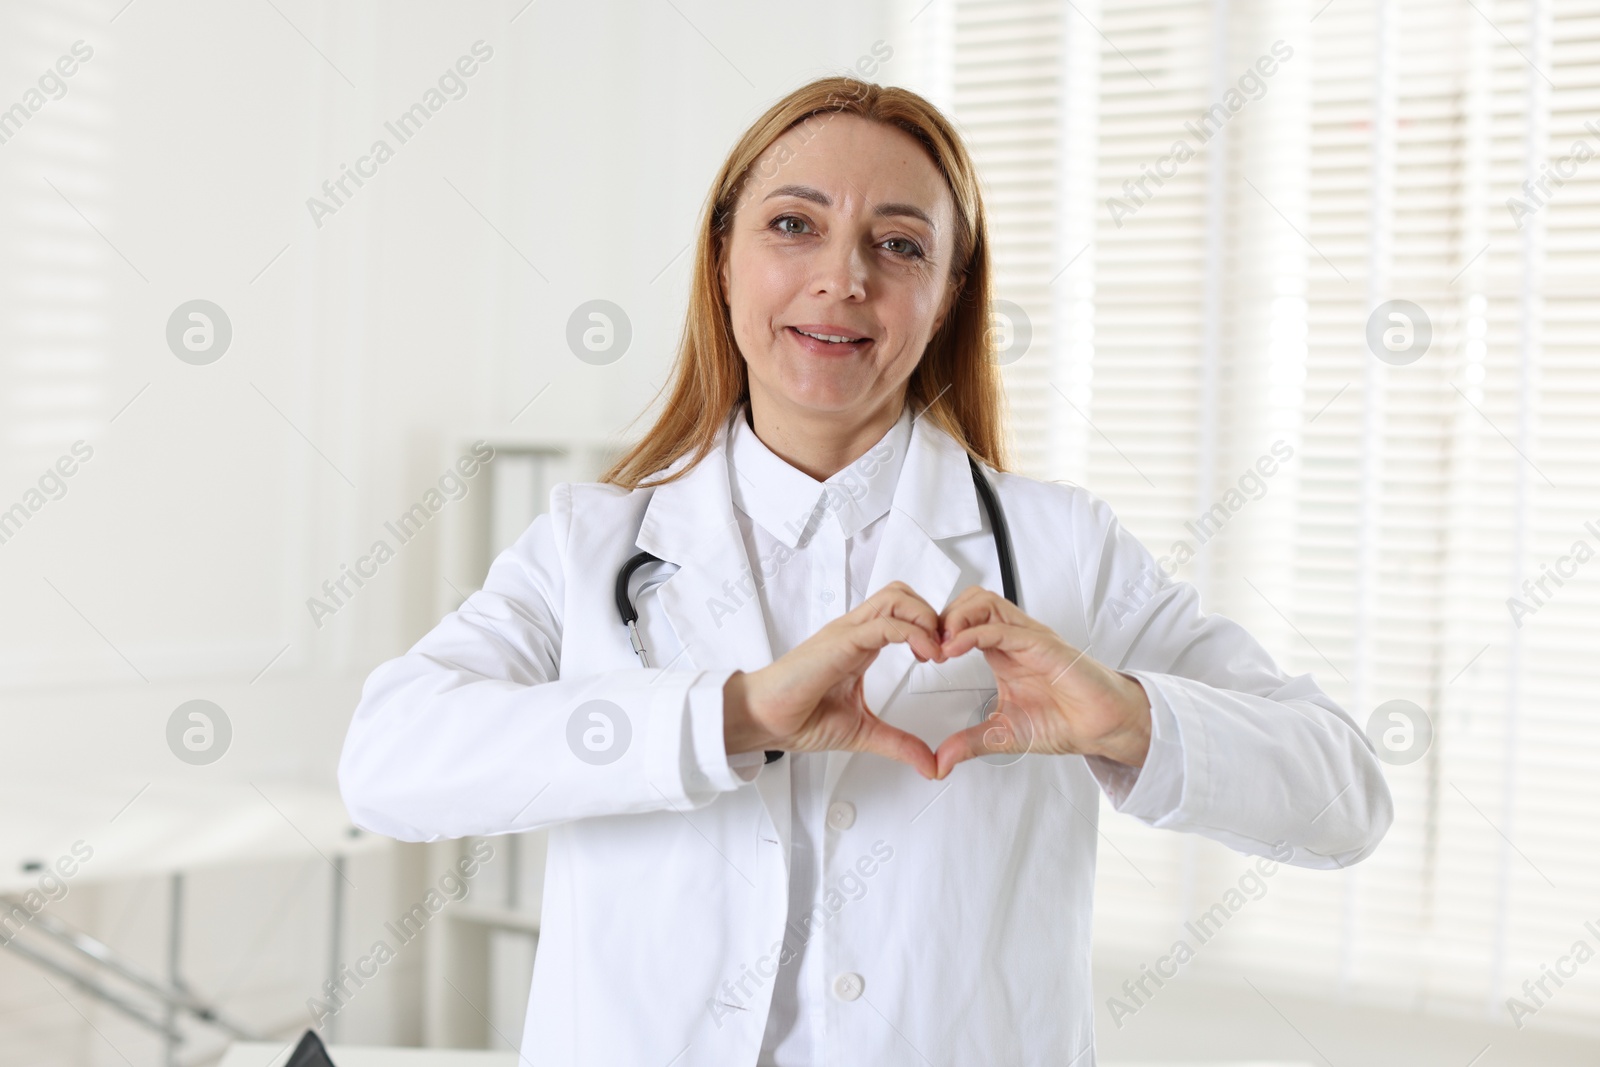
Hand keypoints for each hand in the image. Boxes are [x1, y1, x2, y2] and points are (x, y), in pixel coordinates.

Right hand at [723, 581, 945, 778]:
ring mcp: (846, 633)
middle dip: (933, 614)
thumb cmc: (798, 718)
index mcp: (859, 645)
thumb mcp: (863, 732)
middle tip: (945, 649)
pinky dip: (913, 633)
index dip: (928, 627)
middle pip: (902, 594)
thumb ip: (899, 744)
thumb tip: (930, 765)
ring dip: (925, 618)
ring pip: (896, 598)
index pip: (900, 612)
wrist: (763, 720)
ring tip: (936, 651)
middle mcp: (854, 632)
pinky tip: (924, 656)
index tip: (942, 657)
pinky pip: (884, 624)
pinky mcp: (840, 642)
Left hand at [931, 586, 1152, 779]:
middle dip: (942, 616)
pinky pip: (1003, 628)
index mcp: (1003, 651)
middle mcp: (1015, 638)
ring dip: (955, 618)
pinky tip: (953, 649)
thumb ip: (970, 743)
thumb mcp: (1004, 735)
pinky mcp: (1044, 646)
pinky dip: (973, 633)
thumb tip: (940, 761)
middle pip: (972, 600)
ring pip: (985, 603)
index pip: (965, 620)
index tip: (921, 655)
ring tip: (938, 644)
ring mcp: (1030, 638)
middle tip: (925, 646)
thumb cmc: (1066, 720)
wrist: (1103, 727)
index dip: (938, 630)